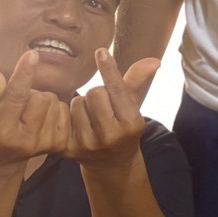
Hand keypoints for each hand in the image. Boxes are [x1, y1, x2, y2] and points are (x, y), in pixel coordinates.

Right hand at [0, 51, 69, 169]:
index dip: (24, 74)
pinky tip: (39, 120)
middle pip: (42, 96)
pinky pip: (64, 110)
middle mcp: (25, 141)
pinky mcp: (60, 144)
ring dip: (41, 101)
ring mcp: (45, 144)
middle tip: (16, 105)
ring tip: (26, 114)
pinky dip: (52, 109)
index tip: (32, 54)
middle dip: (30, 93)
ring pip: (54, 101)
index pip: (16, 97)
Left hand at [65, 49, 158, 170]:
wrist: (112, 165)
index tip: (100, 51)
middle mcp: (111, 136)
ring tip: (92, 116)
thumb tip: (154, 60)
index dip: (109, 69)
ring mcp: (88, 144)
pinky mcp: (69, 149)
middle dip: (98, 93)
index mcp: (131, 124)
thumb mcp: (134, 107)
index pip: (117, 90)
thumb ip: (138, 82)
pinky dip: (70, 114)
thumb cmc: (124, 128)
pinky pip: (63, 115)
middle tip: (104, 106)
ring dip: (83, 104)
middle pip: (94, 93)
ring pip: (77, 102)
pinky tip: (78, 124)